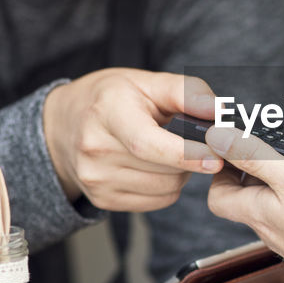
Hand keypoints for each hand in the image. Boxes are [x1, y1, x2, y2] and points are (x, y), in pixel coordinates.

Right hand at [42, 68, 223, 209]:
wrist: (63, 125)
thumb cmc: (112, 98)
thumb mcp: (146, 81)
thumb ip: (186, 91)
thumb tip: (220, 110)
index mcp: (107, 112)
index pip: (147, 144)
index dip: (185, 154)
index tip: (216, 157)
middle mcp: (96, 149)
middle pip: (164, 169)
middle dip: (191, 158)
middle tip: (190, 140)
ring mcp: (96, 179)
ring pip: (166, 188)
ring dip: (180, 173)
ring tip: (167, 150)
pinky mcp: (102, 200)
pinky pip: (157, 201)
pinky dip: (167, 186)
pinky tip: (155, 166)